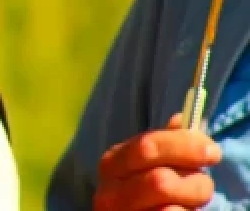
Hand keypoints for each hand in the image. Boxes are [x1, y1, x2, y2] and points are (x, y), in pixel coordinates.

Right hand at [94, 113, 221, 210]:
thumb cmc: (144, 190)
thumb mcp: (146, 163)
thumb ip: (164, 143)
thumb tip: (182, 119)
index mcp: (112, 163)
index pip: (147, 146)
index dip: (184, 145)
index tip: (211, 151)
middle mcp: (110, 192)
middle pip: (160, 181)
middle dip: (193, 180)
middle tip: (205, 182)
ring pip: (171, 208)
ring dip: (192, 202)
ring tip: (193, 200)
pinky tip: (183, 209)